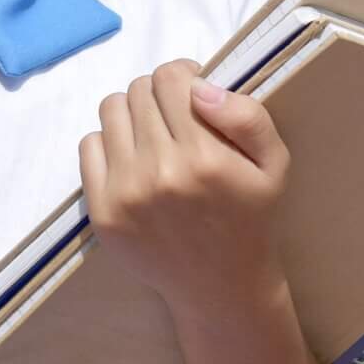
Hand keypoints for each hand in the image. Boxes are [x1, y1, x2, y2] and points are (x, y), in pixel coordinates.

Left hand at [80, 59, 291, 318]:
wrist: (220, 288)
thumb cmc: (250, 218)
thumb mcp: (274, 165)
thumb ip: (247, 117)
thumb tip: (200, 87)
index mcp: (204, 157)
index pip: (170, 79)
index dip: (183, 75)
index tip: (193, 91)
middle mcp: (160, 172)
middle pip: (138, 91)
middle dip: (159, 95)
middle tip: (176, 118)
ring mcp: (125, 193)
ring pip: (111, 111)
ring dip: (132, 114)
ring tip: (153, 136)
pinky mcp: (102, 211)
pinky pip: (89, 145)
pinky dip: (109, 143)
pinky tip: (133, 160)